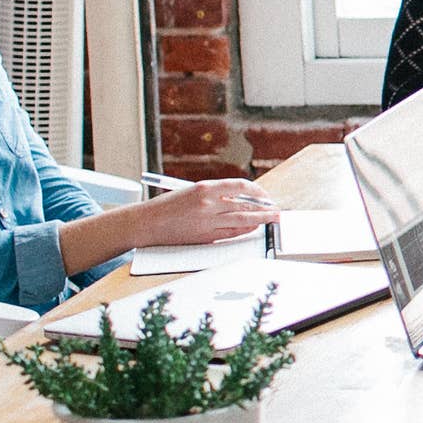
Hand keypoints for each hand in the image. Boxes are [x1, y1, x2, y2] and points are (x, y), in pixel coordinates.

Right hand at [136, 178, 280, 247]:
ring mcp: (207, 222)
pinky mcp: (205, 236)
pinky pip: (231, 233)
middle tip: (277, 209)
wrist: (146, 224)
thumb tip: (243, 197)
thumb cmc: (168, 206)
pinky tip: (254, 227)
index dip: (258, 191)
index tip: (265, 195)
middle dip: (265, 207)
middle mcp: (208, 204)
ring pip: (242, 220)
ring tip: (273, 218)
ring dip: (261, 219)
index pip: (241, 186)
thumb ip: (217, 194)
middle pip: (245, 204)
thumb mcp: (193, 192)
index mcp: (205, 187)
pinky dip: (245, 229)